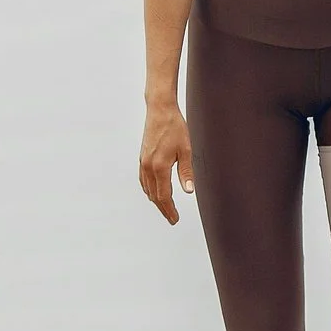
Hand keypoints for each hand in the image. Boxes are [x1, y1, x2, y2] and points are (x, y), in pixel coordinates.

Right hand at [140, 105, 194, 223]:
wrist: (160, 111)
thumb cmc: (174, 128)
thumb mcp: (186, 150)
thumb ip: (186, 172)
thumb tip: (189, 190)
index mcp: (159, 167)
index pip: (164, 196)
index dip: (170, 209)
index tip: (175, 219)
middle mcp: (148, 167)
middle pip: (154, 195)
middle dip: (163, 208)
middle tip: (172, 218)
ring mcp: (143, 163)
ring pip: (147, 189)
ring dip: (156, 200)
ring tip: (166, 208)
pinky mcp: (142, 158)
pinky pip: (144, 180)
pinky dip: (149, 190)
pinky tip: (154, 191)